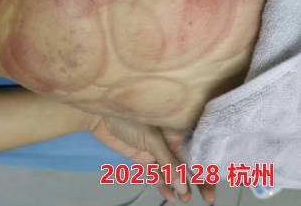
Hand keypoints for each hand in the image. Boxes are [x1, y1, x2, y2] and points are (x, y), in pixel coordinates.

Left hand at [90, 116, 215, 204]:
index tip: (215, 181)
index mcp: (175, 129)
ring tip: (185, 198)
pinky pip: (156, 175)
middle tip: (208, 198)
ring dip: (180, 186)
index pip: (197, 149)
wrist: (100, 118)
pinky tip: (171, 197)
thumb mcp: (152, 138)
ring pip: (172, 172)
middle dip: (198, 180)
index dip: (207, 165)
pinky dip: (163, 186)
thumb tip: (182, 184)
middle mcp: (168, 141)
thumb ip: (168, 162)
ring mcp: (156, 151)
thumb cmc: (127, 117)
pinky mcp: (143, 159)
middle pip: (187, 163)